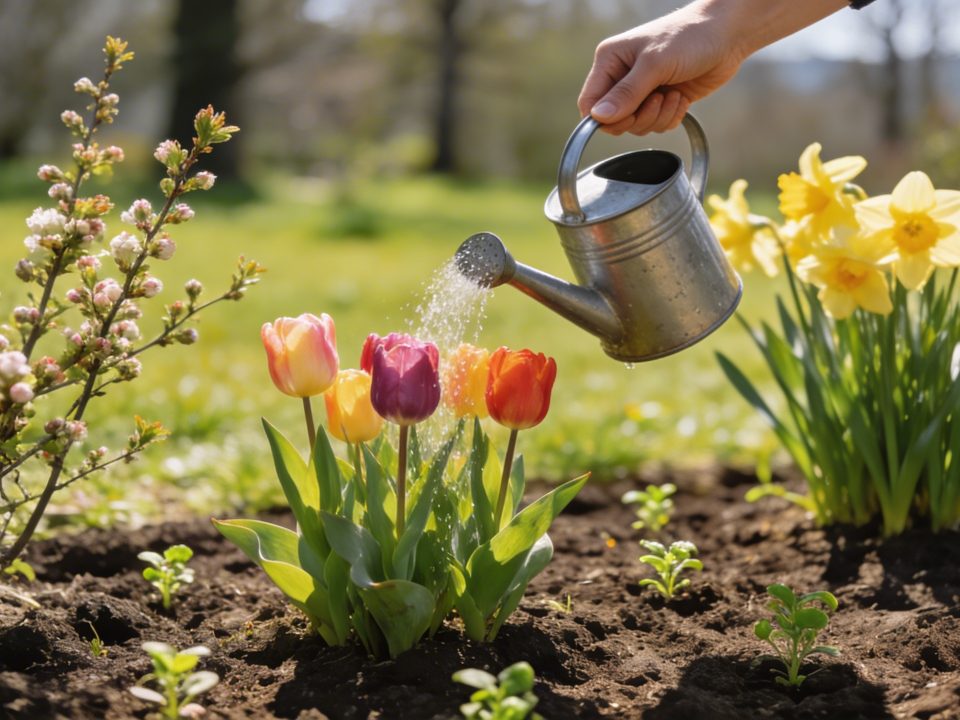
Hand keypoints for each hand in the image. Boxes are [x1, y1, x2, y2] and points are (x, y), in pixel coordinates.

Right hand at [578, 5, 746, 135]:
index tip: (628, 115)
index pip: (590, 103)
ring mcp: (643, 90)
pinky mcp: (662, 101)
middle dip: (639, 118)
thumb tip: (599, 117)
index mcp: (610, 61)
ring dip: (658, 117)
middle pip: (614, 120)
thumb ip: (626, 93)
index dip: (605, 118)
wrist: (727, 35)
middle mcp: (622, 77)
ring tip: (674, 95)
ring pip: (637, 126)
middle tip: (657, 100)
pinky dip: (670, 117)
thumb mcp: (655, 64)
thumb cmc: (689, 37)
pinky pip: (656, 125)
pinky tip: (681, 98)